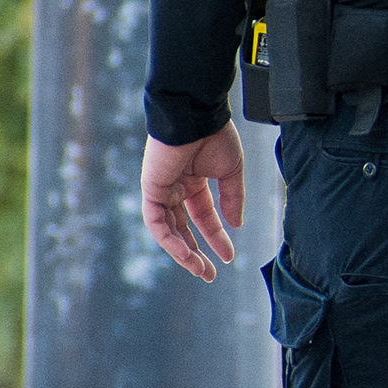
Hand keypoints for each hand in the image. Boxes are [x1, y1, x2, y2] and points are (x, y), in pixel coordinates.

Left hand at [140, 126, 245, 281]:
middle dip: (195, 252)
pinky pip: (156, 222)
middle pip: (182, 228)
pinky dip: (169, 239)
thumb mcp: (232, 172)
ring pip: (168, 230)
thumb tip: (237, 225)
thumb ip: (233, 199)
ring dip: (182, 252)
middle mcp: (175, 187)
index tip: (230, 256)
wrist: (198, 113)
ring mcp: (161, 189)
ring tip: (199, 270)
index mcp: (194, 181)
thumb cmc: (215, 135)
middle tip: (209, 274)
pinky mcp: (150, 188)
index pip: (203, 217)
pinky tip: (185, 253)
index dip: (216, 238)